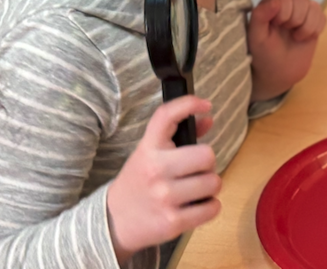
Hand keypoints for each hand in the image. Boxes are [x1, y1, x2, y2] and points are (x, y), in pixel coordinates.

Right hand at [106, 96, 220, 264]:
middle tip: (197, 169)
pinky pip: (212, 208)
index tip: (206, 105)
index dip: (189, 104)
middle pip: (207, 155)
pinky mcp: (173, 222)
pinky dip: (210, 206)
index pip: (167, 115)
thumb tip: (208, 119)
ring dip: (210, 186)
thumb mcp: (151, 154)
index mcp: (149, 148)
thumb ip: (180, 135)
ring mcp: (165, 197)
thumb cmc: (138, 181)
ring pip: (213, 183)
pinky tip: (198, 205)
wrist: (113, 221)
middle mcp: (156, 170)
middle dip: (208, 163)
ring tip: (196, 189)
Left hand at [248, 0, 326, 101]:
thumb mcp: (255, 37)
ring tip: (296, 37)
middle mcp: (287, 3)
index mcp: (270, 2)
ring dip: (307, 25)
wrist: (278, 73)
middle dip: (296, 18)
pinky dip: (316, 29)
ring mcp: (302, 12)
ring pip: (314, 6)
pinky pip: (323, 17)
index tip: (277, 26)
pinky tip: (305, 38)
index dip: (284, 12)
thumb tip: (276, 0)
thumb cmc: (263, 54)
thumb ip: (260, 15)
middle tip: (288, 31)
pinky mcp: (314, 22)